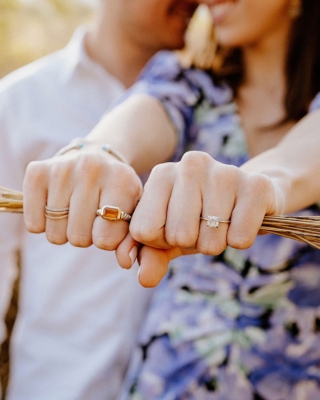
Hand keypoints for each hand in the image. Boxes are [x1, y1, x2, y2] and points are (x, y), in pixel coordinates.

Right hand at [23, 146, 141, 257]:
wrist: (97, 157)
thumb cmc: (117, 193)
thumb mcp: (133, 213)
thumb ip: (133, 241)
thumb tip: (125, 262)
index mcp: (122, 180)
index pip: (106, 239)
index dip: (106, 241)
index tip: (108, 225)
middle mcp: (92, 169)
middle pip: (78, 238)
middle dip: (85, 236)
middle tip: (90, 217)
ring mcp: (62, 168)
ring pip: (55, 233)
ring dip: (64, 231)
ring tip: (75, 210)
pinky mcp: (37, 171)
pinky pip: (33, 224)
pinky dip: (42, 224)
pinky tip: (55, 206)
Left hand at [125, 151, 278, 286]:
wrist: (250, 197)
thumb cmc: (202, 217)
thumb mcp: (170, 235)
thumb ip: (151, 255)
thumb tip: (144, 279)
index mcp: (162, 174)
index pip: (145, 231)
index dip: (162, 241)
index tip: (177, 226)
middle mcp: (190, 165)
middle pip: (178, 236)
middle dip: (192, 242)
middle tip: (204, 225)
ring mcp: (224, 172)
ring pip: (209, 240)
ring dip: (217, 243)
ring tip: (224, 222)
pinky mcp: (256, 186)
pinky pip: (239, 239)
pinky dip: (241, 240)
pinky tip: (242, 220)